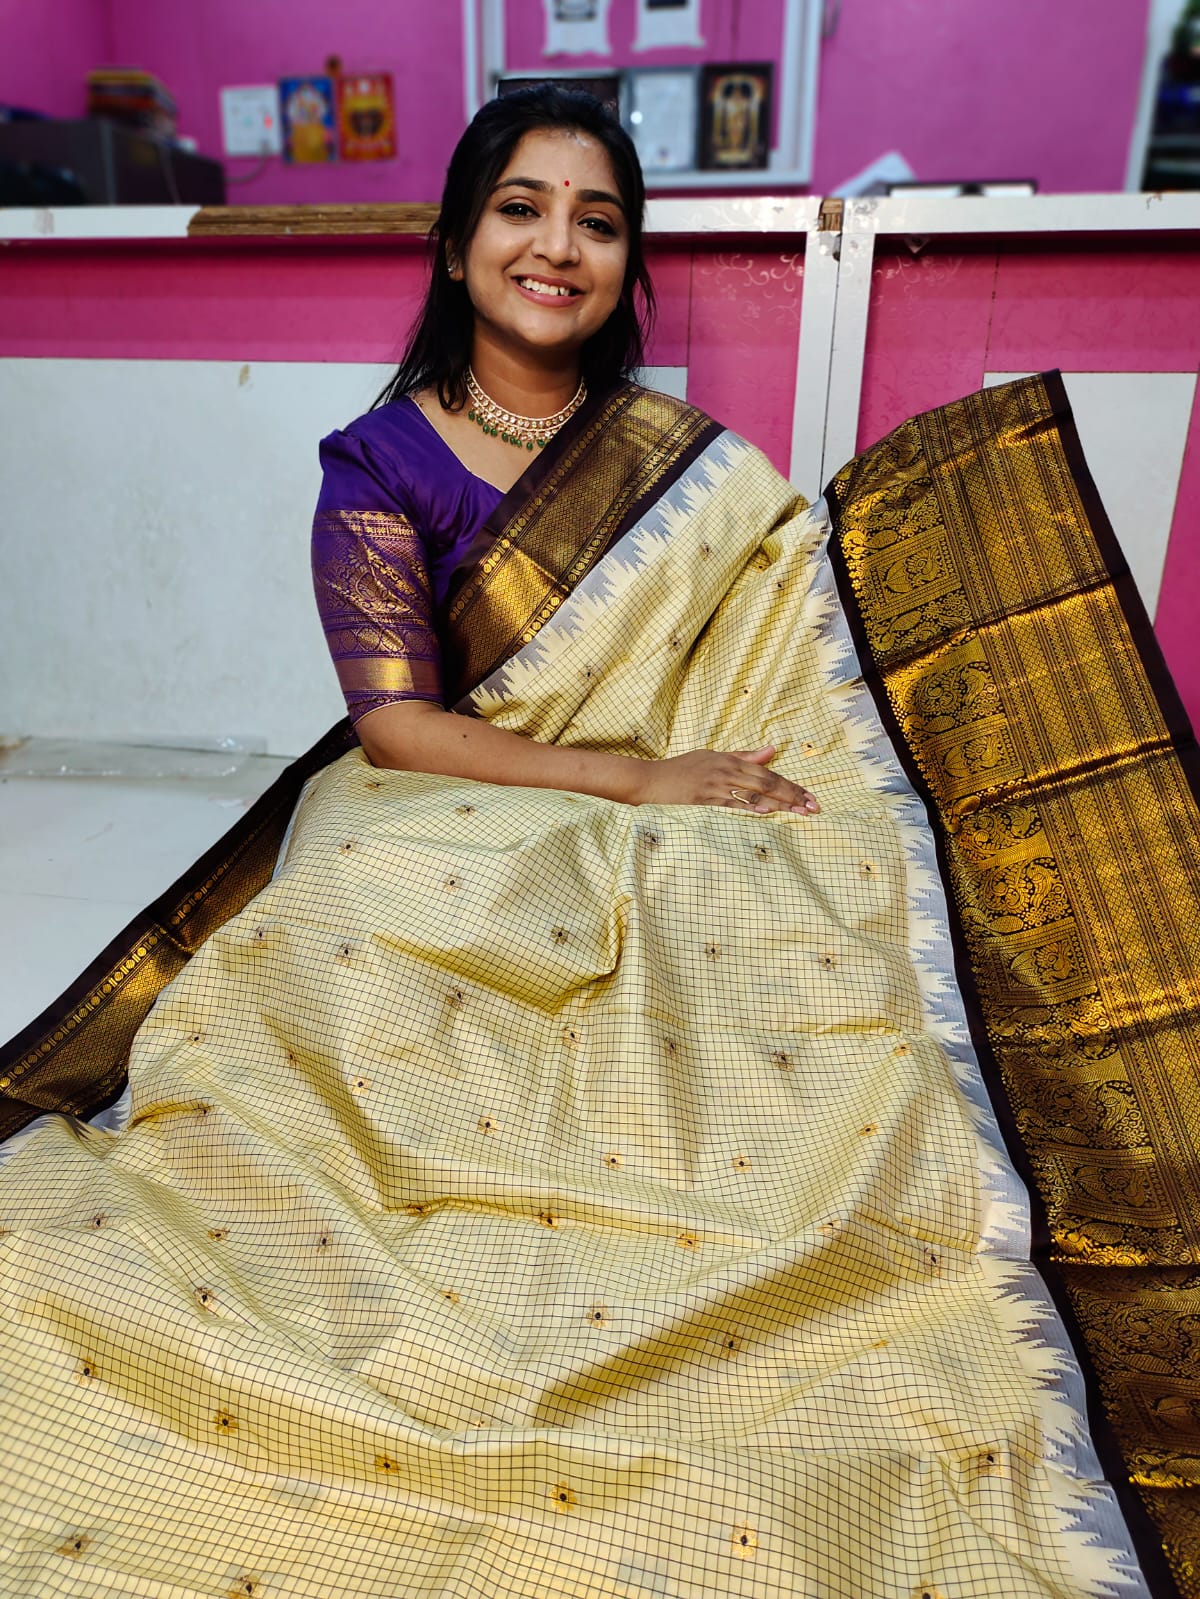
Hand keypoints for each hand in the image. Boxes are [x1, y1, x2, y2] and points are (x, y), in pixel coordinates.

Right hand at [634, 746, 818, 812]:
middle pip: (766, 782)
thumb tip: (772, 749)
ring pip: (754, 793)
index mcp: (730, 760)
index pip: (768, 772)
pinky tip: (768, 812)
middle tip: (814, 806)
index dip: (790, 784)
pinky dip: (751, 807)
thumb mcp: (714, 756)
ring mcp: (716, 785)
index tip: (809, 796)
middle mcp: (726, 770)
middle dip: (793, 795)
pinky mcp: (705, 798)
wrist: (652, 779)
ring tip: (800, 812)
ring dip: (780, 803)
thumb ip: (744, 756)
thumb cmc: (683, 768)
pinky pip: (732, 803)